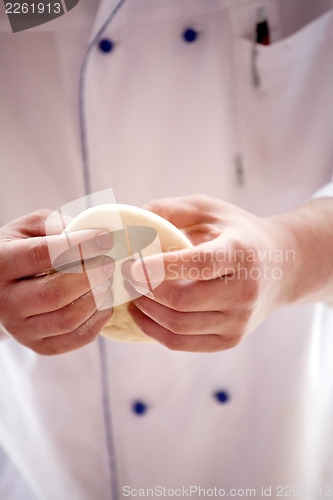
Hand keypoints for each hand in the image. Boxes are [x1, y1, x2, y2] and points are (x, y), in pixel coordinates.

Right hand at [0, 210, 113, 354]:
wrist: (6, 284)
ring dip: (97, 298)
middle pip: (55, 293)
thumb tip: (93, 234)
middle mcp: (5, 301)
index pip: (41, 254)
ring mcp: (21, 328)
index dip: (79, 247)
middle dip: (91, 276)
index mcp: (1, 263)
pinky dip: (99, 320)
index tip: (105, 240)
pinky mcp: (39, 345)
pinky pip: (76, 338)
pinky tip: (105, 300)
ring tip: (108, 279)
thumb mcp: (34, 227)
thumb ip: (58, 225)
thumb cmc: (26, 248)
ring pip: (68, 319)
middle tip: (109, 262)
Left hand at [125, 194, 332, 351]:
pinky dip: (153, 330)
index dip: (162, 267)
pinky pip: (181, 343)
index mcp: (241, 252)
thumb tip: (127, 223)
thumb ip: (169, 210)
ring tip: (131, 293)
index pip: (200, 264)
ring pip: (177, 325)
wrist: (280, 265)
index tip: (132, 265)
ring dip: (145, 310)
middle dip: (144, 290)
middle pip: (182, 301)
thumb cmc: (236, 233)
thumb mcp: (208, 209)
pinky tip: (143, 312)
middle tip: (125, 276)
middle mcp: (245, 291)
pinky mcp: (230, 340)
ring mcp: (239, 321)